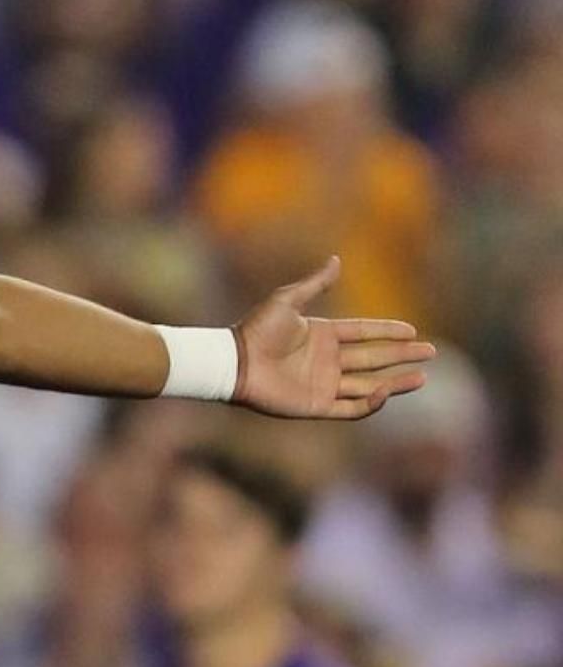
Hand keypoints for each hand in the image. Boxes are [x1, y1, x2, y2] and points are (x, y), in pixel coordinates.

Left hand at [232, 256, 435, 418]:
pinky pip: (352, 408)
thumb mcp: (287, 300)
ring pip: (369, 385)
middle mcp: (327, 360)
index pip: (364, 333)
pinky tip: (387, 391)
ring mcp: (324, 383)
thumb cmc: (257, 329)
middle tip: (430, 352)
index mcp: (323, 334)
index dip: (387, 331)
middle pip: (374, 358)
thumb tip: (336, 258)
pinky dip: (372, 402)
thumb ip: (314, 283)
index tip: (413, 331)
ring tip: (422, 377)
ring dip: (396, 383)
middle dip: (402, 355)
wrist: (235, 362)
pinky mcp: (317, 405)